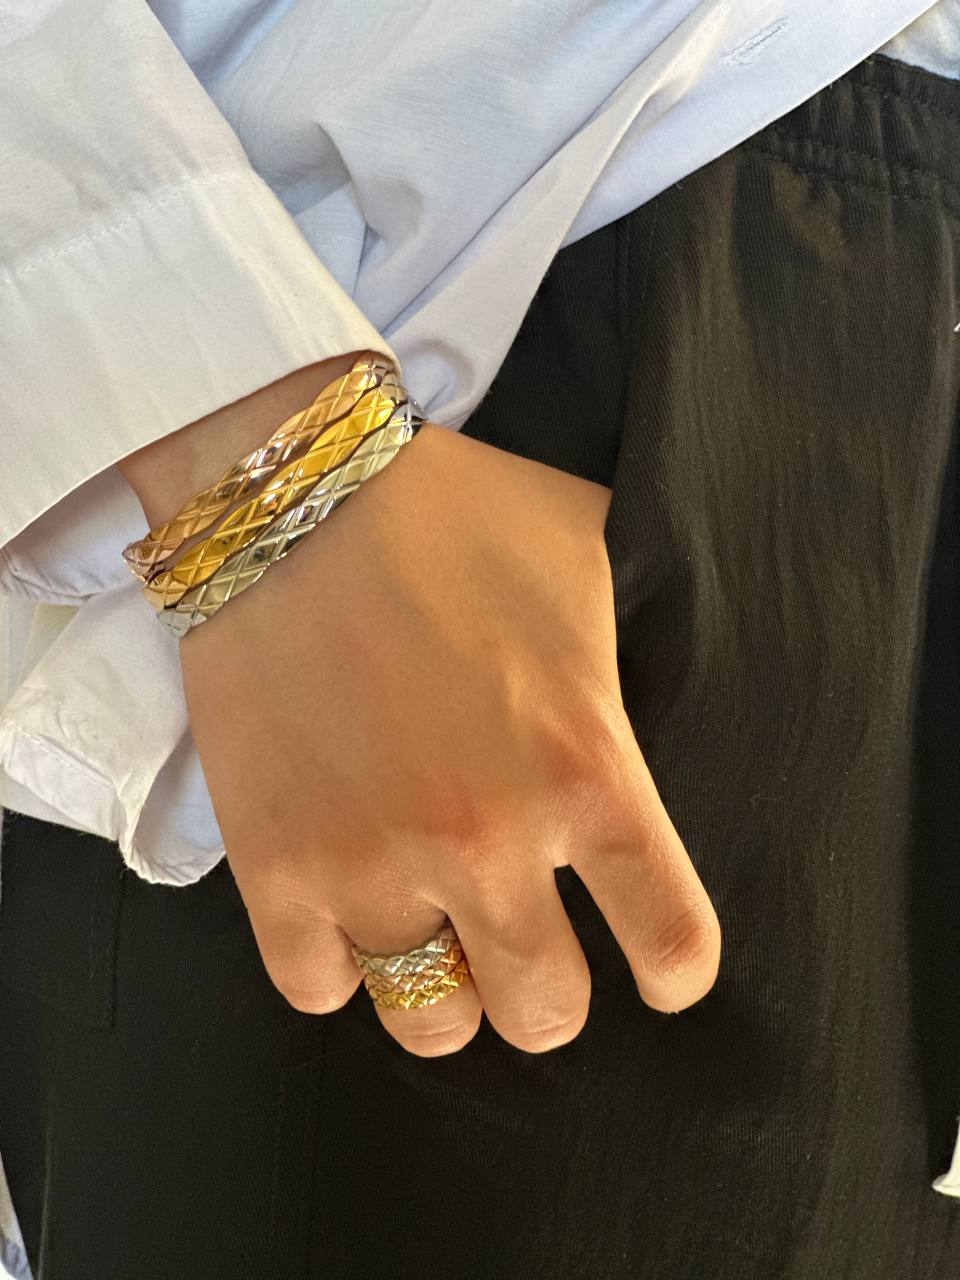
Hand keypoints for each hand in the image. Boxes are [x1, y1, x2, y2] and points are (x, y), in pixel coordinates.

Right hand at [173, 417, 720, 1056]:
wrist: (295, 494)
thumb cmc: (453, 516)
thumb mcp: (590, 558)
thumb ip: (641, 641)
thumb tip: (688, 659)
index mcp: (587, 771)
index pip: (671, 943)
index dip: (675, 971)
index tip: (660, 968)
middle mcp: (488, 840)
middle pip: (545, 1013)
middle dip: (548, 989)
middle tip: (530, 939)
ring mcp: (373, 863)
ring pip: (432, 1023)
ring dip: (446, 992)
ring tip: (438, 938)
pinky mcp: (275, 866)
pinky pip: (317, 990)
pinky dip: (337, 967)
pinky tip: (347, 913)